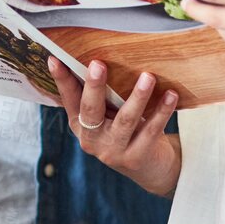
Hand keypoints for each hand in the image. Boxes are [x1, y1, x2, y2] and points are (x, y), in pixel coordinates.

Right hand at [48, 57, 180, 196]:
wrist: (150, 168)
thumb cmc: (126, 130)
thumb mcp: (108, 115)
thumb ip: (102, 95)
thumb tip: (100, 55)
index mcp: (80, 124)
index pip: (68, 98)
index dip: (61, 79)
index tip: (54, 58)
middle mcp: (91, 139)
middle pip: (91, 109)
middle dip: (94, 86)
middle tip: (98, 64)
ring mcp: (113, 152)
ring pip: (125, 120)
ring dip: (137, 96)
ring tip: (148, 77)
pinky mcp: (136, 158)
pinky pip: (151, 130)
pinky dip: (162, 111)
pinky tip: (170, 95)